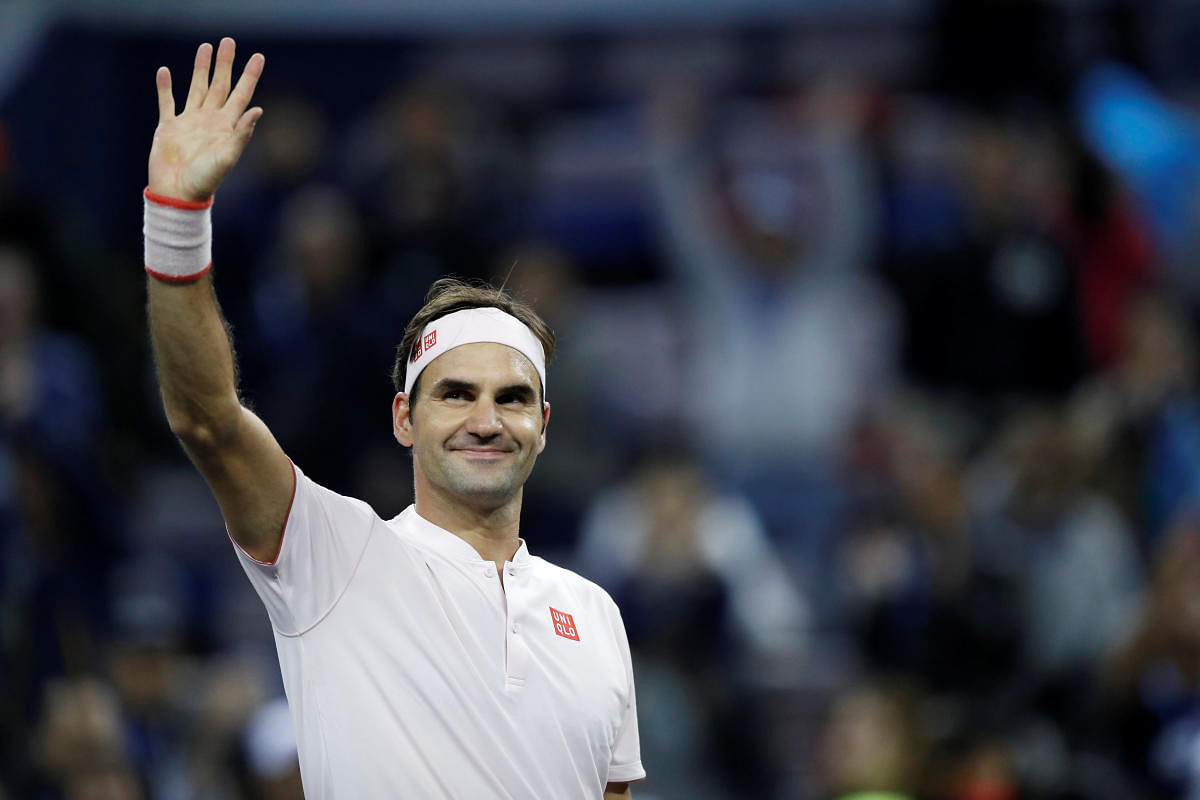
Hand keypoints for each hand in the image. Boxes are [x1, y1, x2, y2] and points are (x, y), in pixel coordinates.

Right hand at [148, 38, 263, 201]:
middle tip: (229, 41)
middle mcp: (210, 121)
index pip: (242, 94)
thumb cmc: (206, 180)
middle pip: (220, 85)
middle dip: (225, 64)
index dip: (250, 76)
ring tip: (205, 47)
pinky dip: (165, 87)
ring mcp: (189, 122)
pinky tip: (165, 72)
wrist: (178, 194)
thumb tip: (258, 109)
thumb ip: (242, 134)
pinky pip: (167, 103)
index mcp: (227, 127)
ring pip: (197, 88)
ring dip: (201, 68)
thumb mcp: (228, 157)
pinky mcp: (168, 128)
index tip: (258, 57)